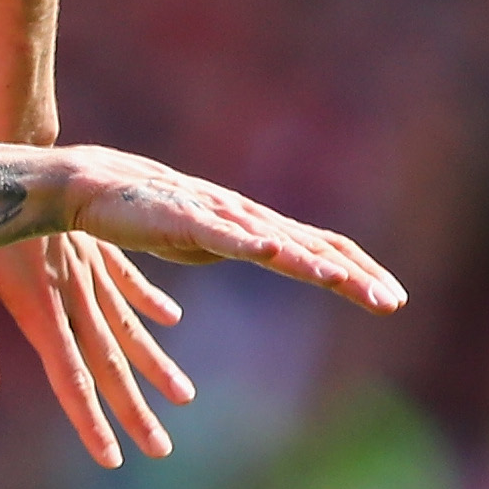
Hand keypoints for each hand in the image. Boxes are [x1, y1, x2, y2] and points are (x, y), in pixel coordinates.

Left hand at [0, 235, 194, 467]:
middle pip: (112, 366)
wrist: (10, 166)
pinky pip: (129, 282)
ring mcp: (91, 274)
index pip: (72, 381)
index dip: (90, 422)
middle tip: (161, 451)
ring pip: (131, 329)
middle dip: (135, 413)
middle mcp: (77, 300)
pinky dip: (150, 304)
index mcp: (46, 315)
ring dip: (156, 367)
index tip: (113, 459)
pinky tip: (171, 322)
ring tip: (183, 398)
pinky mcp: (96, 248)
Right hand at [52, 146, 404, 312]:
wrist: (96, 186)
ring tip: (341, 283)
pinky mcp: (184, 219)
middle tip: (392, 303)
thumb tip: (273, 256)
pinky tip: (269, 251)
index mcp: (258, 230)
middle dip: (356, 275)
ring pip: (275, 242)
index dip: (360, 272)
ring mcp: (220, 217)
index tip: (392, 300)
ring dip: (311, 263)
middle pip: (313, 246)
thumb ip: (241, 249)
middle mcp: (249, 220)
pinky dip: (246, 242)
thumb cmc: (150, 215)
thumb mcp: (209, 242)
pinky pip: (220, 233)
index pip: (323, 248)